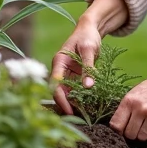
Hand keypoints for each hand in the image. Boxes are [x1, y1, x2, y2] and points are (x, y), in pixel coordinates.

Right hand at [50, 0, 126, 115]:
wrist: (91, 29)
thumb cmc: (88, 36)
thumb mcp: (89, 50)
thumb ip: (88, 68)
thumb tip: (88, 87)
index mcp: (59, 62)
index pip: (55, 84)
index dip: (61, 99)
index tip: (69, 111)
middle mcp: (60, 69)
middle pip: (60, 91)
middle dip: (66, 105)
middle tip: (78, 118)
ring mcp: (67, 73)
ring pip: (68, 92)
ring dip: (74, 103)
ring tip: (85, 115)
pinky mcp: (75, 75)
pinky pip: (76, 89)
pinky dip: (81, 97)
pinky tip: (88, 106)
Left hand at [110, 69, 146, 142]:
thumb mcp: (134, 93)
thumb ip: (125, 109)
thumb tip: (117, 128)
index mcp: (129, 101)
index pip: (116, 125)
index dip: (118, 130)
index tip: (123, 129)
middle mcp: (140, 108)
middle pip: (129, 134)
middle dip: (132, 133)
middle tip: (137, 127)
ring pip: (142, 138)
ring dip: (143, 135)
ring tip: (146, 126)